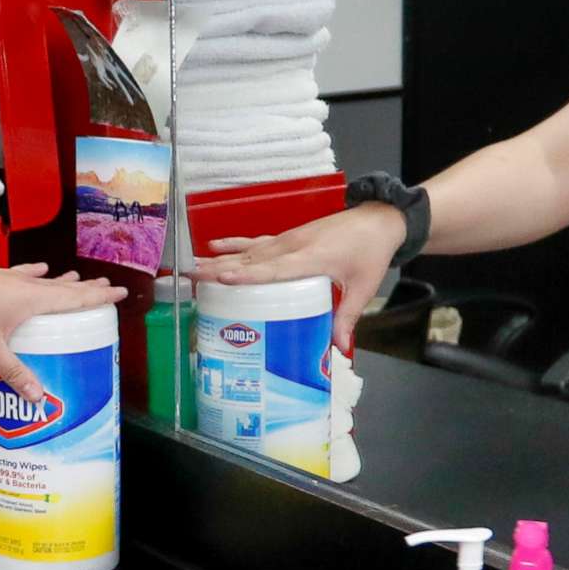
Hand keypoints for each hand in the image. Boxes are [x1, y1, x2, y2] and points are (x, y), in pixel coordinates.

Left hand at [0, 262, 123, 402]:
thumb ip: (15, 372)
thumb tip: (38, 397)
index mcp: (32, 299)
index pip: (74, 298)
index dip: (99, 297)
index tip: (119, 292)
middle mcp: (25, 285)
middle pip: (64, 287)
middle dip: (88, 289)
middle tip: (108, 287)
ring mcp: (9, 279)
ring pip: (45, 280)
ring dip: (64, 282)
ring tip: (79, 280)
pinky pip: (23, 276)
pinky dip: (35, 275)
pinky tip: (40, 269)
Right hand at [204, 204, 406, 353]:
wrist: (378, 220)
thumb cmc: (371, 252)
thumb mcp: (363, 287)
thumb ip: (346, 316)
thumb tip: (335, 348)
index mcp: (312, 258)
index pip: (274, 269)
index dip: (248, 274)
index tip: (222, 278)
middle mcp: (294, 246)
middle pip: (251, 259)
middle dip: (219, 267)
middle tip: (190, 276)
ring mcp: (288, 239)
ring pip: (249, 250)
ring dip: (220, 257)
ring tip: (192, 265)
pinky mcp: (288, 237)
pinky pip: (256, 241)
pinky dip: (235, 243)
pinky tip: (214, 245)